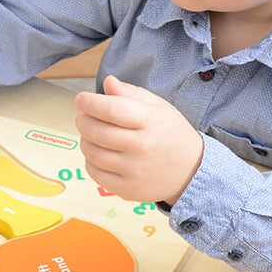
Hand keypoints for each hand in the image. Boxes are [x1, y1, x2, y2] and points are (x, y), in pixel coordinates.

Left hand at [74, 75, 202, 205]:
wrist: (191, 172)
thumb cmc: (171, 135)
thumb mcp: (159, 108)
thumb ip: (132, 93)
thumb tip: (108, 82)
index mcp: (152, 122)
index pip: (113, 109)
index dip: (90, 102)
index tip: (80, 99)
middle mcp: (143, 147)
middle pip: (97, 131)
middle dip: (82, 120)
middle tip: (82, 115)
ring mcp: (134, 171)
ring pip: (92, 152)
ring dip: (84, 139)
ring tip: (90, 133)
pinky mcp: (127, 189)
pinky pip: (95, 173)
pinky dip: (90, 160)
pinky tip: (97, 152)